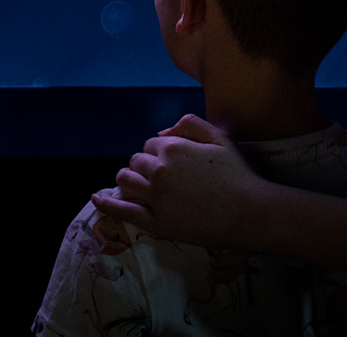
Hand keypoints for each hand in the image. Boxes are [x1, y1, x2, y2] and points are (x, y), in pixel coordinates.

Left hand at [92, 115, 264, 249]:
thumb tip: (163, 131)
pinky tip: (97, 197)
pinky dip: (106, 202)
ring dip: (128, 180)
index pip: (151, 144)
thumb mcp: (220, 137)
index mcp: (174, 148)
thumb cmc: (237, 174)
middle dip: (145, 165)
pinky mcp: (156, 223)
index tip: (175, 162)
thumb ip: (190, 124)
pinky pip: (123, 211)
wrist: (249, 212)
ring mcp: (155, 198)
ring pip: (125, 182)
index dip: (161, 152)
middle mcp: (159, 171)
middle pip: (136, 162)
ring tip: (139, 185)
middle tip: (163, 177)